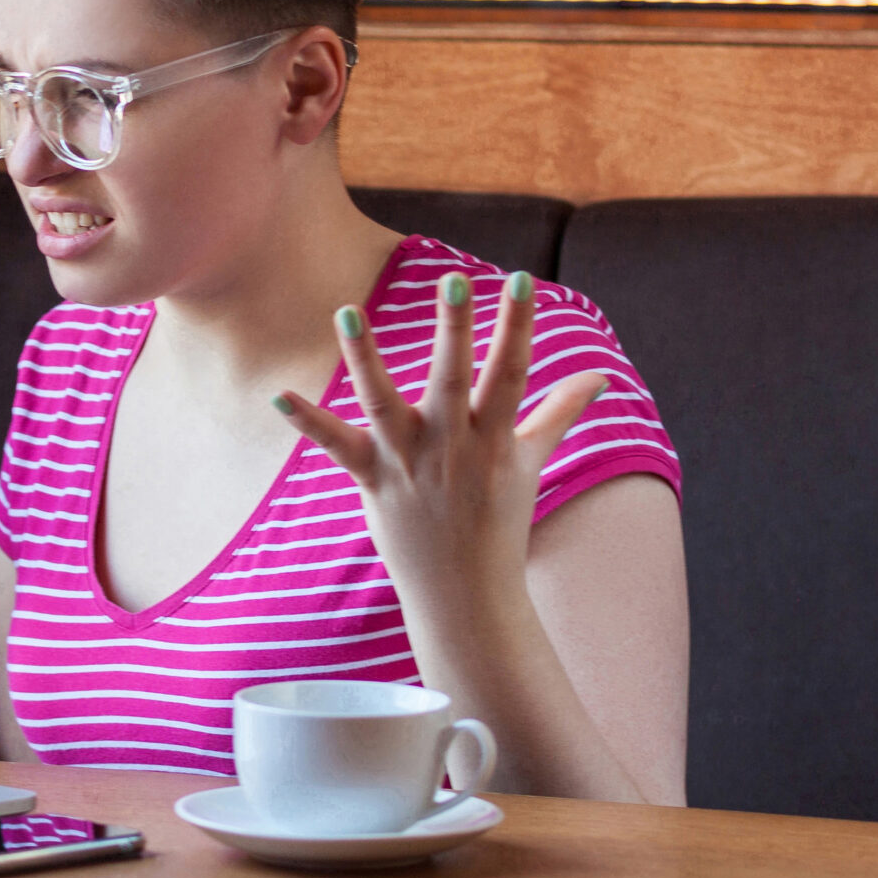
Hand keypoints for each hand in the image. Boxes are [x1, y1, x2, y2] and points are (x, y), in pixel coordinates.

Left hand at [270, 270, 604, 621]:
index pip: (512, 372)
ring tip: (348, 311)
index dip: (517, 325)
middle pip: (454, 381)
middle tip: (454, 280)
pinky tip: (278, 394)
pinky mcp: (374, 482)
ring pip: (386, 404)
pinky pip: (337, 448)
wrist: (467, 599)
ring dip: (366, 358)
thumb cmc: (499, 524)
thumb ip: (559, 413)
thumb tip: (599, 377)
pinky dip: (308, 421)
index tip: (519, 279)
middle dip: (455, 331)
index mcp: (494, 439)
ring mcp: (410, 464)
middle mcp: (453, 447)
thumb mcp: (531, 464)